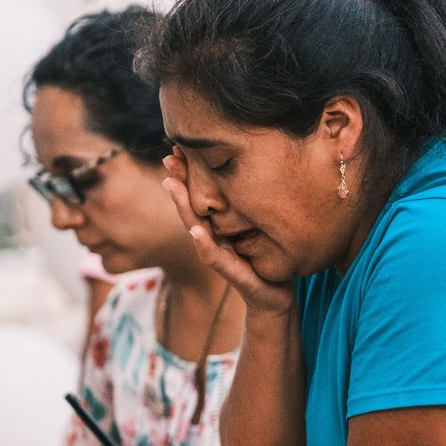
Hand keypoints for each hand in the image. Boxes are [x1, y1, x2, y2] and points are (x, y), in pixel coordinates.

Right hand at [162, 150, 295, 315]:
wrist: (276, 298)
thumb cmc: (265, 260)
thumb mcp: (258, 226)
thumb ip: (247, 205)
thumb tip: (249, 171)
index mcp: (219, 226)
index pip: (200, 195)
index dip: (188, 173)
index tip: (178, 147)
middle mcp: (214, 238)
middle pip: (192, 206)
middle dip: (180, 181)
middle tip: (169, 157)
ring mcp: (220, 255)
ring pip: (196, 227)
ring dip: (183, 206)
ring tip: (172, 184)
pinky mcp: (232, 274)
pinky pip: (215, 257)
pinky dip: (204, 244)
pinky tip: (196, 230)